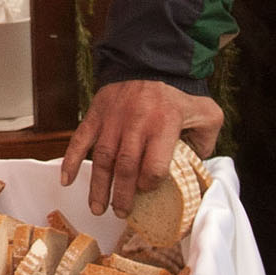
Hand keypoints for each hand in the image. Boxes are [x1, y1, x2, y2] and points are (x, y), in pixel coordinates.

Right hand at [58, 78, 222, 216]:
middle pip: (126, 167)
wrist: (151, 61)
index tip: (148, 193)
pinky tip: (67, 181)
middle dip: (122, 195)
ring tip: (98, 208)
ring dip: (98, 186)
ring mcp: (113, 119)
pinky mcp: (97, 113)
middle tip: (121, 213)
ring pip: (103, 159)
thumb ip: (207, 140)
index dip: (150, 184)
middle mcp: (136, 123)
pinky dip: (71, 161)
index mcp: (165, 124)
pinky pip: (80, 139)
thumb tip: (198, 166)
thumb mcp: (207, 112)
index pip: (154, 165)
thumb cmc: (180, 92)